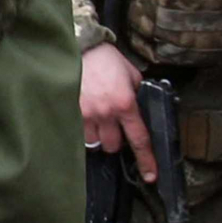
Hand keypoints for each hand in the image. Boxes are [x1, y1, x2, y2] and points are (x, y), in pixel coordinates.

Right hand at [79, 43, 156, 182]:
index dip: (146, 160)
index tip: (150, 175)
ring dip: (99, 135)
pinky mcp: (71, 113)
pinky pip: (79, 132)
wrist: (80, 47)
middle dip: (115, 140)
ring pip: (95, 142)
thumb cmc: (107, 60)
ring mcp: (86, 115)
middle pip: (113, 146)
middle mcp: (106, 113)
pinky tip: (86, 114)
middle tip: (114, 125)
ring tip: (98, 119)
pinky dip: (84, 128)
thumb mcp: (131, 75)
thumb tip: (141, 111)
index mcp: (125, 103)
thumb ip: (138, 94)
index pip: (139, 139)